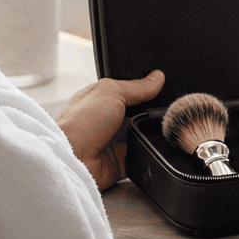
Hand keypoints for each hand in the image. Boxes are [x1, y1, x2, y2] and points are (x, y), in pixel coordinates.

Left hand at [56, 70, 165, 190]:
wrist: (73, 158)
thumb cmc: (80, 123)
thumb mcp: (112, 92)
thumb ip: (136, 87)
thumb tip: (157, 78)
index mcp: (103, 98)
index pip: (131, 90)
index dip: (147, 90)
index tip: (165, 89)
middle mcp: (109, 119)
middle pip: (141, 113)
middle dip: (152, 112)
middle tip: (163, 111)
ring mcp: (115, 140)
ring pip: (144, 134)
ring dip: (151, 132)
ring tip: (158, 128)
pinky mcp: (121, 160)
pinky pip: (142, 155)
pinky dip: (149, 152)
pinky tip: (152, 146)